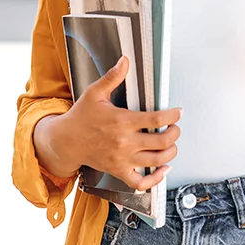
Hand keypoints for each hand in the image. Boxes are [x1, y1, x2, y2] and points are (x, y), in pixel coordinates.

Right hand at [37, 56, 181, 189]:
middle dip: (175, 133)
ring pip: (157, 161)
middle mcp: (124, 142)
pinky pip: (141, 182)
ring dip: (171, 153)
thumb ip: (112, 77)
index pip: (157, 119)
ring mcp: (122, 159)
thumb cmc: (81, 118)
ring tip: (171, 144)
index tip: (178, 112)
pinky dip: (156, 179)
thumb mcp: (95, 93)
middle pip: (162, 142)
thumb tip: (124, 61)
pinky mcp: (118, 171)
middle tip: (175, 128)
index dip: (173, 115)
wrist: (66, 141)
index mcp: (122, 121)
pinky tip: (162, 169)